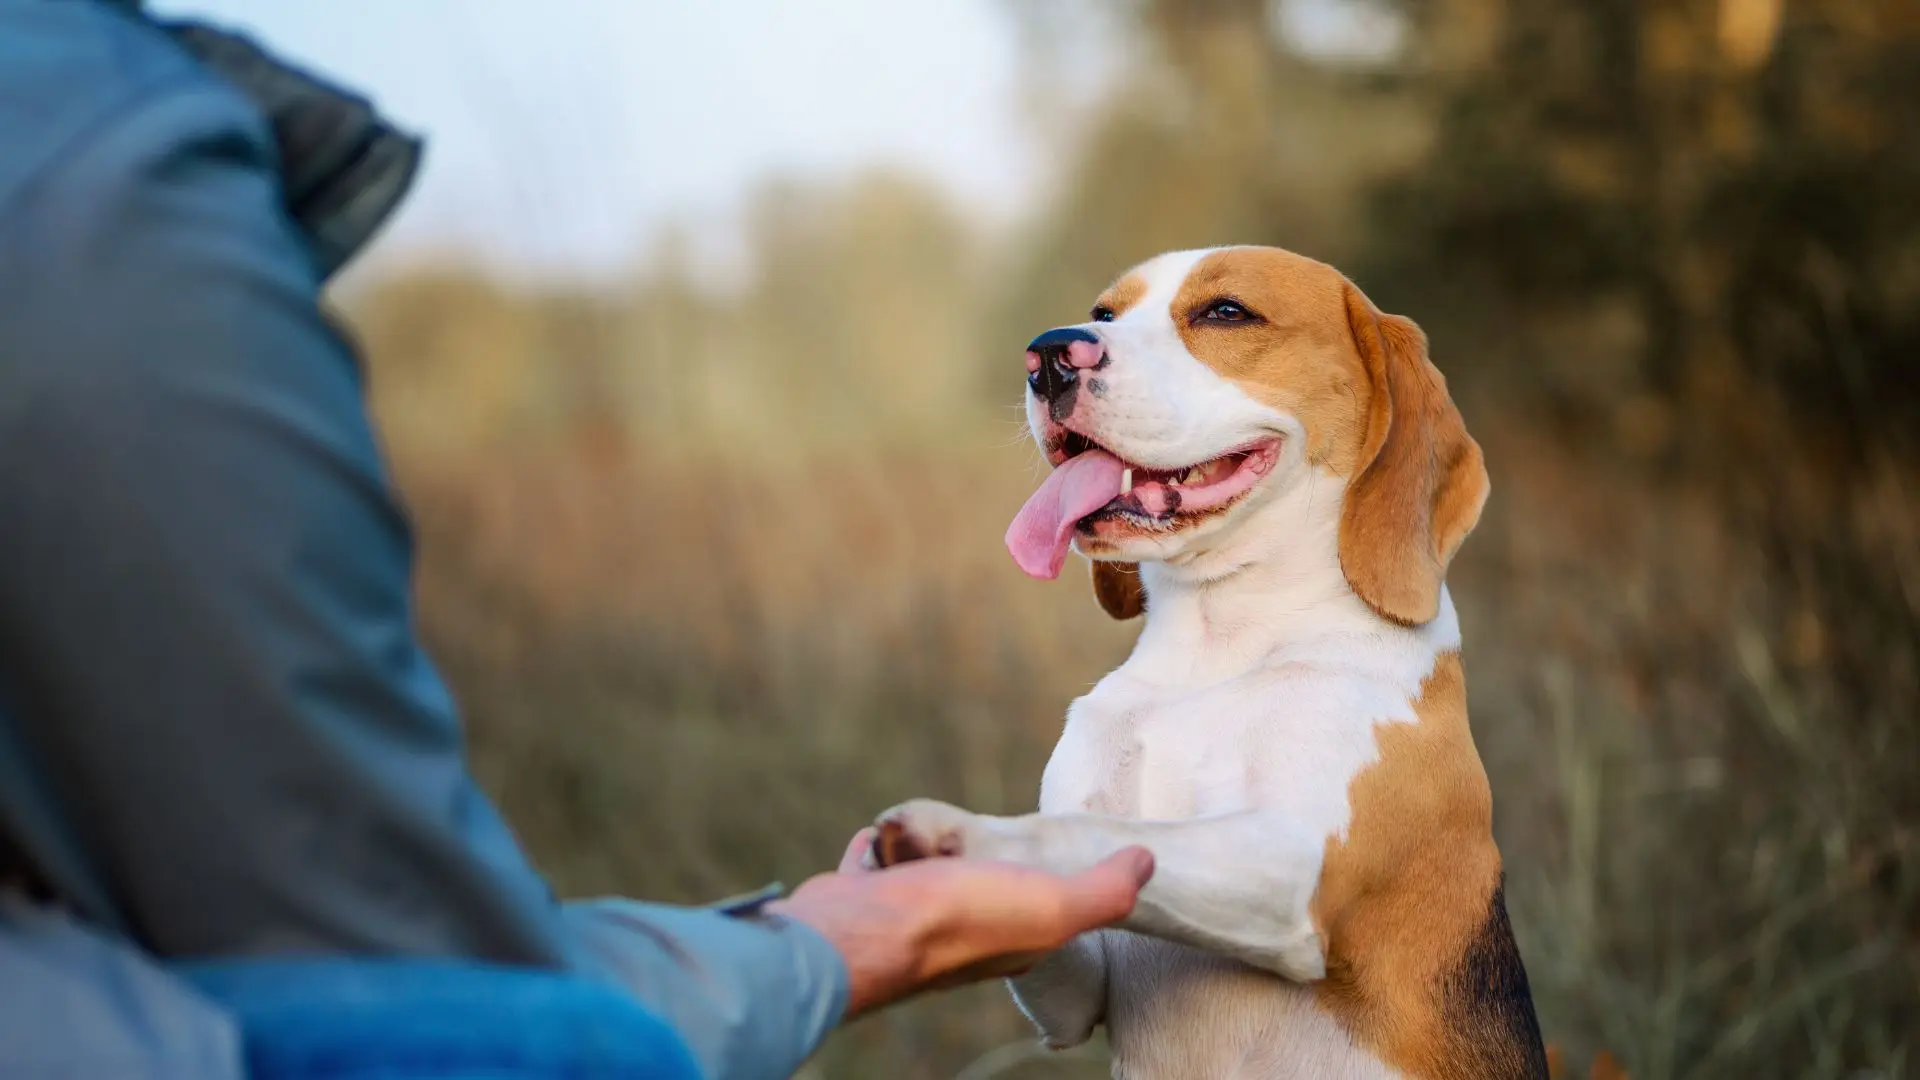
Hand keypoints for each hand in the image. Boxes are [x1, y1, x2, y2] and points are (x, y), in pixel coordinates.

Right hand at [768, 828, 1152, 1018]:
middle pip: (978, 893)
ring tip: (934, 832)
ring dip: (927, 855)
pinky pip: (873, 868)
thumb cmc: (960, 919)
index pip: (1041, 914)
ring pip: (923, 880)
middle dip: (982, 867)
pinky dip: (878, 852)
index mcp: (1011, 942)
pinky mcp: (862, 899)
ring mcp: (906, 918)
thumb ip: (1104, 891)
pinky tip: (880, 836)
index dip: (1052, 888)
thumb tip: (1148, 862)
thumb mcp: (1053, 906)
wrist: (862, 931)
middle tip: (986, 837)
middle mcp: (959, 938)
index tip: (1055, 857)